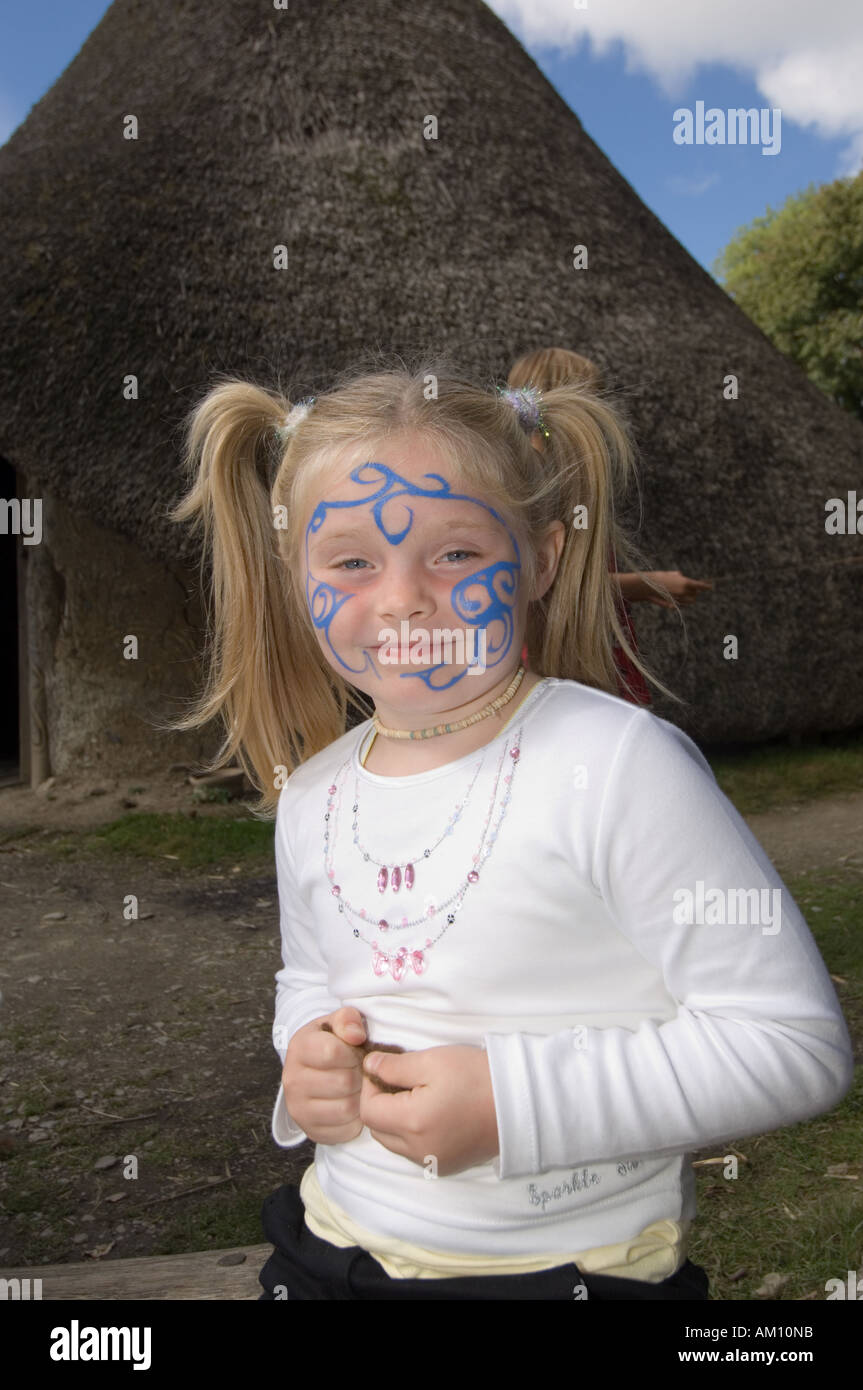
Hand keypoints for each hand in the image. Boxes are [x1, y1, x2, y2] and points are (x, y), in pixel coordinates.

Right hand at [281, 1007, 367, 1143]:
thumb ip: (348, 1019)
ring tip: (357, 1088)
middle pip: (343, 1082)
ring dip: (360, 1099)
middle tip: (360, 1072)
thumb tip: (356, 1035)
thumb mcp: (338, 1022)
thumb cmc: (333, 1043)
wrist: (315, 1069)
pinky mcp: (310, 1130)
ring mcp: (298, 1107)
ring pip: (346, 1108)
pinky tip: (352, 1105)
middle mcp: (292, 1079)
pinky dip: (355, 1120)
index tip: (357, 1052)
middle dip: (359, 1076)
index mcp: (299, 1047)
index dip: (354, 1052)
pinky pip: (345, 1130)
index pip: (332, 1052)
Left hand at [358, 1044, 499, 1176]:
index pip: (368, 1111)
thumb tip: (369, 1067)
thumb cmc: (476, 1076)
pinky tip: (431, 1115)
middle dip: (380, 1106)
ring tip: (416, 1097)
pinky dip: (413, 1136)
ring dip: (395, 1122)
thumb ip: (395, 1066)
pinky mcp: (447, 1166)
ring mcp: (433, 1162)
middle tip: (399, 1081)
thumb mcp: (433, 1061)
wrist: (520, 1101)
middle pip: (379, 1131)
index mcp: (412, 1124)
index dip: (370, 1088)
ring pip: (395, 1145)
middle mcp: (418, 1151)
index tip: (384, 1071)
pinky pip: (415, 1153)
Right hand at [642, 570, 712, 606]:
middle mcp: (684, 592)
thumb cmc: (658, 578)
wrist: (646, 586)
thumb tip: (682, 577)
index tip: (711, 587)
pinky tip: (675, 596)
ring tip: (682, 592)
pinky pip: (681, 604)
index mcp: (685, 582)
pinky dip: (681, 601)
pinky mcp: (673, 605)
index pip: (700, 586)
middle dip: (694, 591)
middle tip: (690, 588)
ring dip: (689, 597)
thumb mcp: (670, 574)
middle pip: (695, 594)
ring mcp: (678, 599)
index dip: (706, 586)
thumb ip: (679, 577)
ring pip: (690, 601)